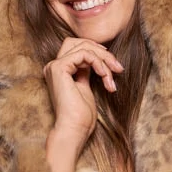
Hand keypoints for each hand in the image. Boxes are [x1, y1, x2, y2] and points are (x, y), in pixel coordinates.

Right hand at [43, 37, 123, 151]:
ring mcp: (54, 66)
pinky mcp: (59, 68)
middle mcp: (53, 66)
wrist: (74, 129)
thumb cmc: (81, 116)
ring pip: (84, 47)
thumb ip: (87, 70)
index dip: (97, 52)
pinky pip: (84, 54)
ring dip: (104, 60)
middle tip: (118, 68)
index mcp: (59, 71)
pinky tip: (105, 76)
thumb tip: (97, 58)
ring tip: (112, 77)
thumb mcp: (86, 87)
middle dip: (102, 52)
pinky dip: (99, 63)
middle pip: (79, 42)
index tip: (113, 66)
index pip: (77, 48)